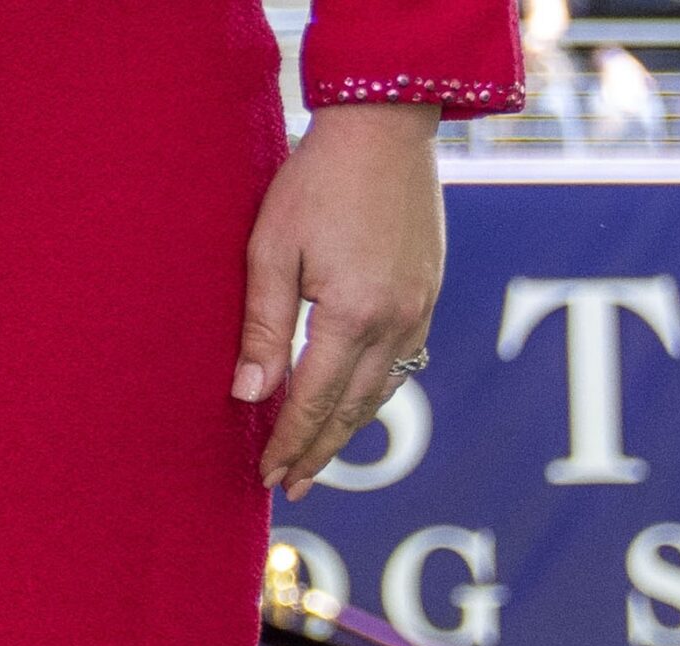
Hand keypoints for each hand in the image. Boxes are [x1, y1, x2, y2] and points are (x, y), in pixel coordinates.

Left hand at [234, 103, 444, 501]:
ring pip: (381, 392)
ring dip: (348, 432)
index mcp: (353, 314)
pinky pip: (402, 363)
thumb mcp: (271, 250)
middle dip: (319, 453)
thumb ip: (263, 328)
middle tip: (291, 486)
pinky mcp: (428, 293)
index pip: (313, 401)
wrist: (385, 125)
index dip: (289, 443)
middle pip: (352, 410)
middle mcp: (395, 321)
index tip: (267, 475)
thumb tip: (250, 396)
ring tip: (318, 460)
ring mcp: (419, 309)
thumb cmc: (317, 180)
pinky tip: (354, 408)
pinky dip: (374, 395)